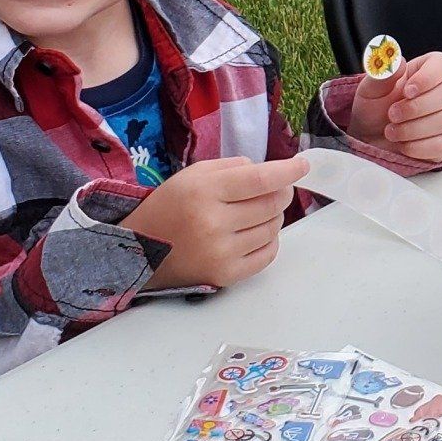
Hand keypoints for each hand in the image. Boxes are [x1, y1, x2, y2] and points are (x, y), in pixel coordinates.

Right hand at [127, 155, 309, 291]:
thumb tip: (271, 172)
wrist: (138, 251)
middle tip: (277, 189)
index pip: (259, 179)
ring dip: (273, 217)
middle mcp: (212, 222)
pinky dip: (269, 240)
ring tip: (255, 213)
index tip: (303, 165)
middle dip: (281, 193)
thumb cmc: (170, 207)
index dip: (287, 171)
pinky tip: (255, 233)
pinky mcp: (225, 275)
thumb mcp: (193, 174)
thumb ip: (233, 167)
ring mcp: (220, 252)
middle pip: (271, 204)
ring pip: (272, 228)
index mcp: (203, 191)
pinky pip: (267, 254)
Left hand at [346, 48, 441, 163]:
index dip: (429, 76)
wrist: (367, 140)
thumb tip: (399, 61)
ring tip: (391, 131)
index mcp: (422, 72)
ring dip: (412, 129)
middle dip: (415, 107)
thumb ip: (382, 75)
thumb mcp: (369, 90)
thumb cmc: (372, 111)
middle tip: (392, 114)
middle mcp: (439, 93)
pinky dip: (417, 147)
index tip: (407, 91)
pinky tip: (403, 144)